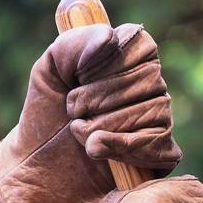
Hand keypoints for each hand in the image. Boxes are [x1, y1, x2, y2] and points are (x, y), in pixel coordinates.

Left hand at [0, 24, 181, 202]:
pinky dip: (124, 146)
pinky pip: (159, 142)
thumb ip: (75, 43)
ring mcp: (160, 119)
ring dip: (105, 124)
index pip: (143, 46)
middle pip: (148, 80)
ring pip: (153, 111)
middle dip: (100, 98)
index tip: (78, 77)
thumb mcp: (50, 70)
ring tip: (82, 134)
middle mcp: (152, 87)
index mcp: (131, 59)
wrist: (41, 165)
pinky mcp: (162, 151)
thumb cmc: (48, 114)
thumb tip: (109, 37)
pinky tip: (99, 149)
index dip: (107, 64)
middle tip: (73, 111)